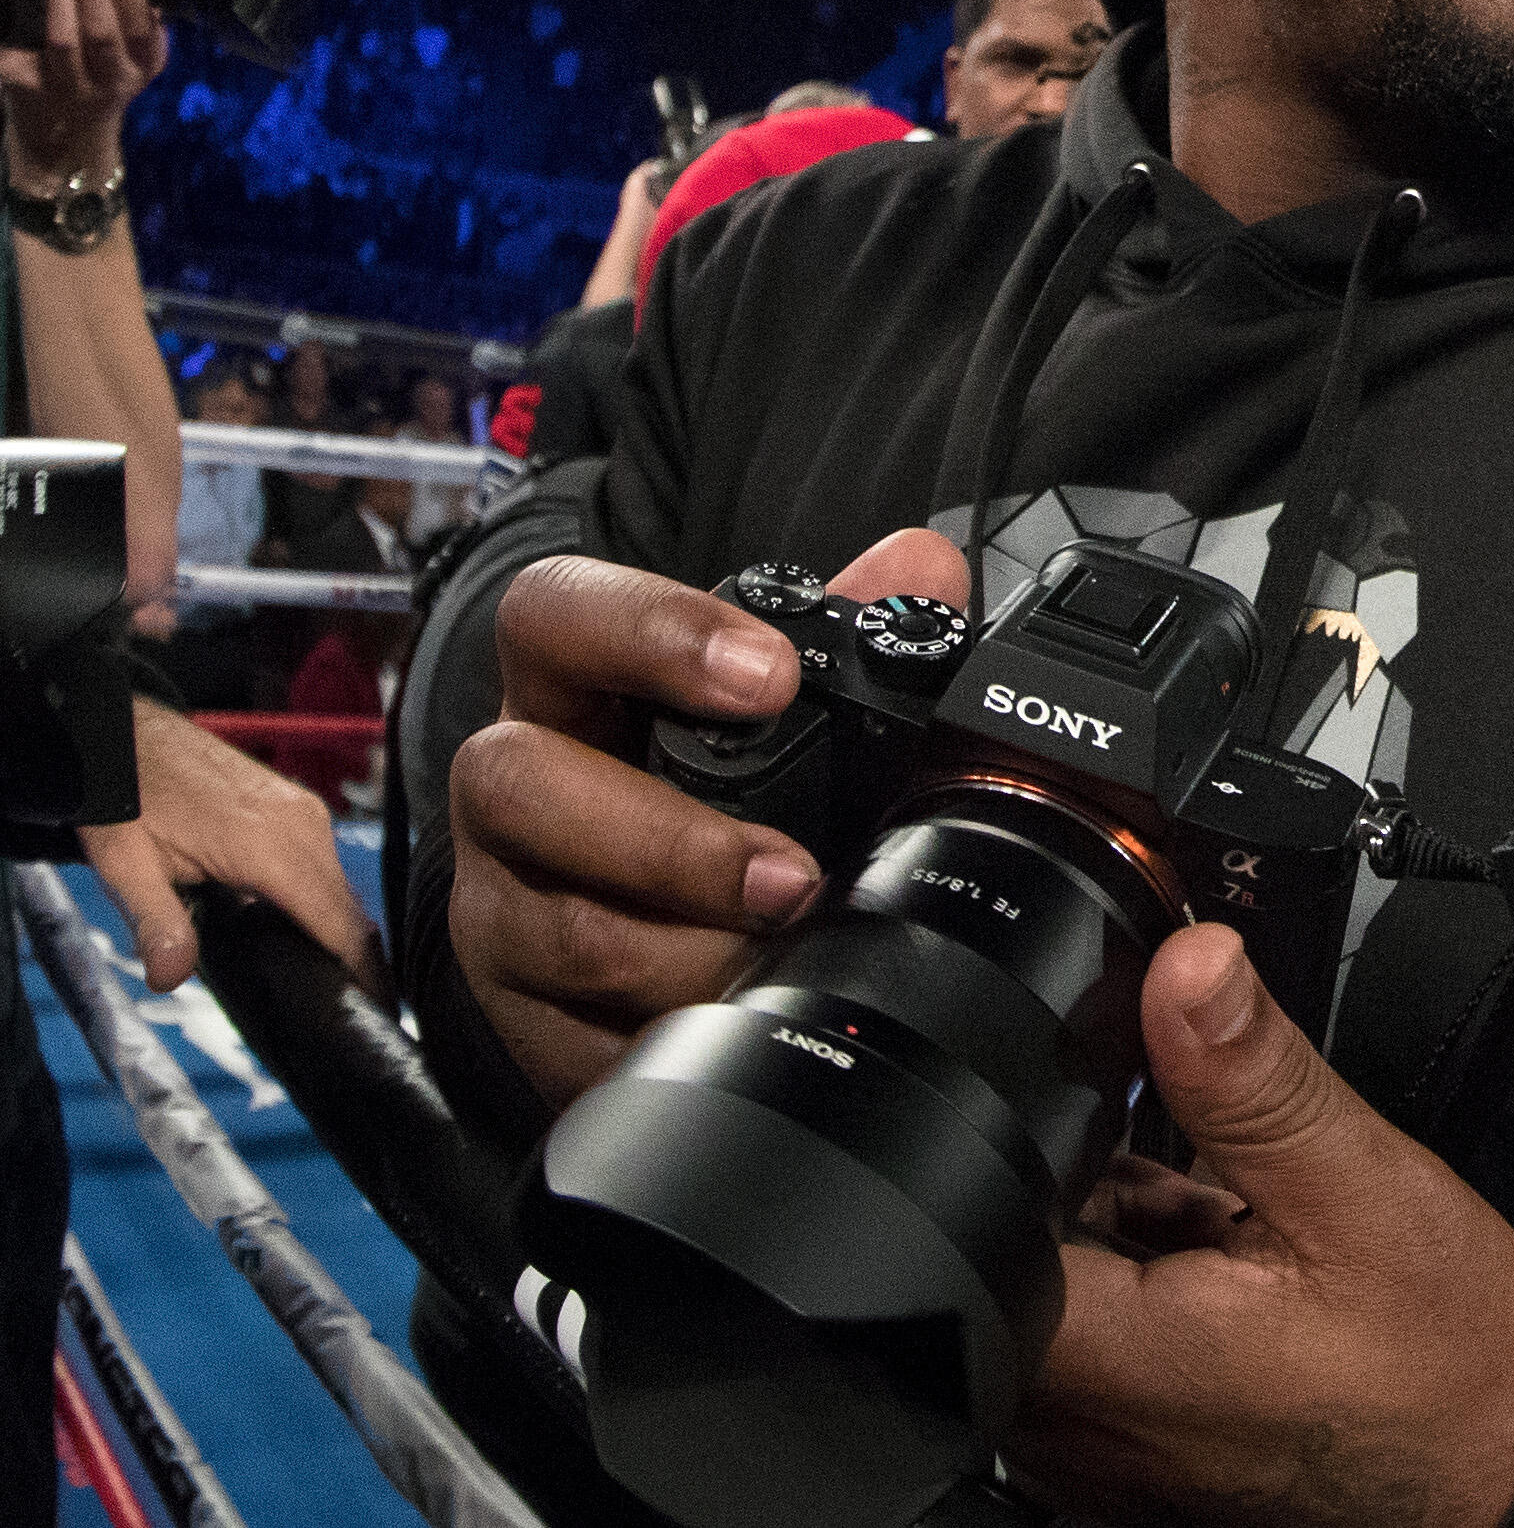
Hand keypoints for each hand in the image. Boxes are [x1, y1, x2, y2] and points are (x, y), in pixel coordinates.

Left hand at [2, 0, 165, 188]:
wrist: (65, 146)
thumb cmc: (101, 83)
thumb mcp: (135, 59)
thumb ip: (139, 23)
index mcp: (142, 66)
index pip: (138, 23)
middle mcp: (110, 81)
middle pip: (100, 26)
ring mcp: (68, 89)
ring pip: (63, 36)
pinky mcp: (25, 89)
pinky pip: (16, 50)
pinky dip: (12, 14)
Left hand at [79, 697, 390, 999]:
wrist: (129, 736)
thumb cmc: (125, 800)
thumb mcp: (125, 866)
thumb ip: (156, 923)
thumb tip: (170, 978)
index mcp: (269, 845)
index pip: (338, 923)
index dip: (363, 973)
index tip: (379, 1011)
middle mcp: (301, 825)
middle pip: (351, 909)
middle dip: (362, 962)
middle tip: (363, 1012)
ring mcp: (305, 811)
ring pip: (341, 886)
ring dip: (344, 931)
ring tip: (339, 979)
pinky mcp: (299, 806)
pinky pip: (327, 864)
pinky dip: (328, 901)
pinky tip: (308, 927)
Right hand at [444, 529, 949, 1106]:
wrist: (617, 922)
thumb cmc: (690, 783)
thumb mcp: (757, 700)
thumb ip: (840, 625)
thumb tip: (923, 568)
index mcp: (567, 685)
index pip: (558, 614)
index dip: (652, 632)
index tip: (771, 673)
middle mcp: (510, 788)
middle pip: (520, 783)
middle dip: (667, 838)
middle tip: (790, 871)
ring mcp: (500, 904)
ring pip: (552, 927)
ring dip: (682, 948)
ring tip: (779, 951)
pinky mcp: (515, 1013)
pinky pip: (568, 1035)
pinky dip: (664, 1031)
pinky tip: (733, 1018)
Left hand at [1008, 924, 1513, 1527]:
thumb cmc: (1452, 1365)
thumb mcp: (1359, 1188)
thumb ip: (1255, 1077)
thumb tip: (1186, 966)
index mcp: (1119, 1365)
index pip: (974, 1233)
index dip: (1024, 1145)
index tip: (1118, 1113)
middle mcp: (1089, 1430)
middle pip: (1007, 1257)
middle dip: (1082, 1184)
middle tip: (1208, 1179)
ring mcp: (1111, 1456)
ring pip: (1054, 1292)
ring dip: (1118, 1233)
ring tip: (1231, 1229)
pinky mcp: (1143, 1460)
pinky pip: (1097, 1341)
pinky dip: (1148, 1284)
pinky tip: (1236, 1269)